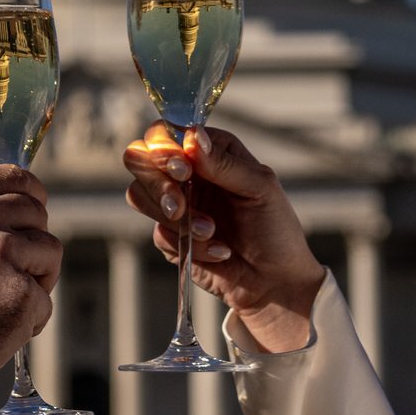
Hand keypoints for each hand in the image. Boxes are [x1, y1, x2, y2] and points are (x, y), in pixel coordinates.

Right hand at [0, 164, 60, 383]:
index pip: (15, 177)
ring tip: (6, 303)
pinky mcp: (21, 294)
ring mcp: (4, 254)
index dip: (31, 195)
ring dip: (38, 278)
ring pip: (50, 252)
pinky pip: (45, 301)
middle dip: (33, 241)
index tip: (34, 211)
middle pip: (37, 215)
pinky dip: (30, 319)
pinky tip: (1, 330)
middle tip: (16, 271)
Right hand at [124, 122, 324, 352]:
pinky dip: (189, 245)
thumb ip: (224, 163)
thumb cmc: (276, 230)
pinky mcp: (170, 236)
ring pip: (139, 195)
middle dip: (158, 183)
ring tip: (212, 232)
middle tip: (180, 206)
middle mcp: (188, 173)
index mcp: (210, 151)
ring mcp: (176, 204)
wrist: (275, 282)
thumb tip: (193, 135)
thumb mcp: (260, 188)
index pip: (167, 131)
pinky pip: (159, 234)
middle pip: (139, 158)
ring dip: (176, 218)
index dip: (165, 146)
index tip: (183, 168)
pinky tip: (219, 252)